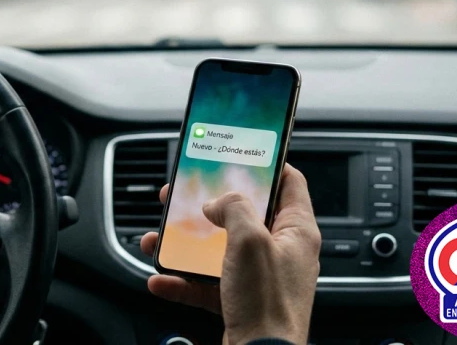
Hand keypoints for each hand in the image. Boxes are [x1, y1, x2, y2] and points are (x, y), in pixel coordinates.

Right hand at [140, 165, 320, 344]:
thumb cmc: (267, 305)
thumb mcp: (250, 240)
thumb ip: (234, 208)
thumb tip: (219, 202)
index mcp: (297, 231)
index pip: (289, 182)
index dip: (266, 163)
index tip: (242, 152)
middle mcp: (281, 251)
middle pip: (243, 215)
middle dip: (208, 205)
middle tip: (183, 194)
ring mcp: (260, 277)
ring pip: (218, 249)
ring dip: (186, 244)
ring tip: (160, 238)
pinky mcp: (240, 300)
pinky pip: (206, 283)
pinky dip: (182, 280)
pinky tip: (162, 279)